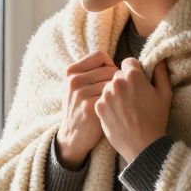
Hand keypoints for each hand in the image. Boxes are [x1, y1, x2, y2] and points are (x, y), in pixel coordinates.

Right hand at [55, 50, 116, 168]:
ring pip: (113, 83)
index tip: (110, 78)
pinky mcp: (90, 107)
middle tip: (116, 93)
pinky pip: (113, 96)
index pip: (100, 55)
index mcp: (71, 72)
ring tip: (116, 102)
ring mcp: (81, 94)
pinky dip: (117, 103)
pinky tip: (114, 110)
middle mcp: (74, 81)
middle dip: (117, 80)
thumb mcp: (77, 87)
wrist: (73, 135)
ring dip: (119, 92)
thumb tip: (118, 61)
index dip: (110, 65)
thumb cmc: (81, 107)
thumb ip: (90, 71)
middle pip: (110, 69)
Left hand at [94, 58, 171, 161]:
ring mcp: (106, 95)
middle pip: (117, 74)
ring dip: (115, 93)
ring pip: (108, 87)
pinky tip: (118, 115)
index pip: (128, 62)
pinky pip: (102, 99)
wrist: (143, 145)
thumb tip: (159, 59)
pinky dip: (108, 105)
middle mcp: (116, 82)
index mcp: (133, 76)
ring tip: (126, 108)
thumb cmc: (157, 120)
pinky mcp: (98, 107)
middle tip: (133, 98)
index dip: (134, 71)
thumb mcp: (165, 94)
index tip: (138, 83)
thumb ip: (161, 73)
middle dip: (124, 82)